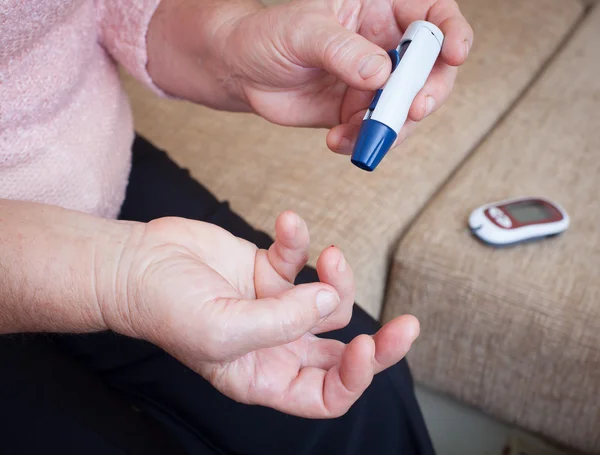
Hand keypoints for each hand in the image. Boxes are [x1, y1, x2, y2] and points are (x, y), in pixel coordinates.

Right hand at [104, 211, 418, 417]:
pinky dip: (300, 239)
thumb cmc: (164, 308)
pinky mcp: (269, 269)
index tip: (366, 347)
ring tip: (326, 255)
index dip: (355, 379)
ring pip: (329, 299)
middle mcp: (276, 344)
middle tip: (407, 325)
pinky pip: (300, 257)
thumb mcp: (222, 329)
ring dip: (336, 275)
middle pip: (340, 353)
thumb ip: (281, 321)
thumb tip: (330, 302)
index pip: (325, 394)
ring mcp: (275, 305)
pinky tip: (288, 223)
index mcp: (264, 376)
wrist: (136, 263)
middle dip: (376, 341)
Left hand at [222, 0, 473, 153]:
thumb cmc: (266, 35)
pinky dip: (363, 141)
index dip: (451, 32)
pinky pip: (376, 131)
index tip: (455, 54)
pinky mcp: (358, 110)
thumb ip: (342, 51)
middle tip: (412, 110)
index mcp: (378, 6)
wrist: (241, 72)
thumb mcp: (303, 32)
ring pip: (406, 107)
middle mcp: (383, 44)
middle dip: (427, 91)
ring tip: (357, 134)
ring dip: (391, 127)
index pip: (431, 14)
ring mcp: (373, 80)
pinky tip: (336, 140)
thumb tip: (381, 74)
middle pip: (430, 67)